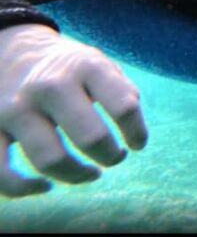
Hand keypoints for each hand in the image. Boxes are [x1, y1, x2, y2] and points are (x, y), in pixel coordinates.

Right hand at [0, 24, 147, 197]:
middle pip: (90, 137)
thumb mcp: (99, 65)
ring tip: (91, 172)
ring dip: (77, 175)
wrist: (13, 53)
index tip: (137, 144)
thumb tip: (132, 127)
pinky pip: (4, 174)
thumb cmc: (69, 68)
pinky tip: (46, 186)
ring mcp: (17, 108)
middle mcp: (50, 85)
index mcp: (85, 67)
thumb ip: (122, 91)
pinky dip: (25, 189)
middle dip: (111, 156)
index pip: (125, 107)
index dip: (137, 133)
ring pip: (51, 160)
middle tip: (115, 157)